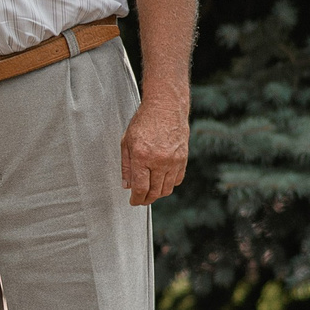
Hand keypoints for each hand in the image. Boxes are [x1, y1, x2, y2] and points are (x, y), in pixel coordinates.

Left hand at [121, 90, 189, 205]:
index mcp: (142, 156)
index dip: (136, 199)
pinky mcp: (183, 158)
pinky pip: (177, 179)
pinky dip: (169, 184)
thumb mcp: (127, 141)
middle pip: (155, 192)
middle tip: (140, 200)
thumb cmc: (143, 121)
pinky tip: (161, 181)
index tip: (133, 202)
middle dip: (146, 199)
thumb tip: (127, 185)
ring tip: (150, 192)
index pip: (140, 188)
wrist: (165, 107)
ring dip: (158, 194)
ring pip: (167, 188)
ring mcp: (174, 160)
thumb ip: (126, 166)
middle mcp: (159, 161)